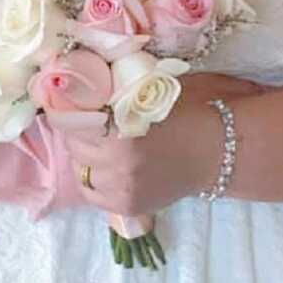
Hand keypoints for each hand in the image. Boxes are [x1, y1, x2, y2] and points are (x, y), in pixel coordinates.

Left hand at [57, 72, 265, 215]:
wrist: (217, 150)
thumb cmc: (184, 112)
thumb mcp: (148, 91)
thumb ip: (114, 90)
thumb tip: (78, 76)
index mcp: (119, 131)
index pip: (72, 121)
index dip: (68, 109)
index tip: (66, 101)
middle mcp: (116, 164)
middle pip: (74, 145)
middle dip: (77, 131)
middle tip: (87, 120)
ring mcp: (121, 189)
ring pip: (80, 170)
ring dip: (85, 156)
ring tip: (99, 143)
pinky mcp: (127, 206)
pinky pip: (92, 193)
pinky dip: (94, 179)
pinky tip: (107, 166)